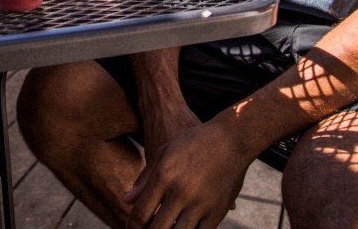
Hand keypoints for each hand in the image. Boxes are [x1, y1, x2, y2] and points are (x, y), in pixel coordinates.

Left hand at [123, 120, 249, 228]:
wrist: (231, 138)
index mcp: (164, 176)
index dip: (132, 226)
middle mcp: (180, 192)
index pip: (140, 213)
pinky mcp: (217, 211)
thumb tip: (126, 201)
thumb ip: (144, 179)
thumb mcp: (164, 152)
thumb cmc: (193, 142)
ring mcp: (200, 204)